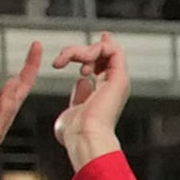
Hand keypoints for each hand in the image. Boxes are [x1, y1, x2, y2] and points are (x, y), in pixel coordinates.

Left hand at [51, 33, 134, 170]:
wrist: (84, 138)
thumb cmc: (75, 134)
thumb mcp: (72, 111)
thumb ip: (77, 98)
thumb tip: (83, 82)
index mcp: (105, 95)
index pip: (105, 66)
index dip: (94, 52)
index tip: (90, 41)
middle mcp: (114, 86)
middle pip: (101, 55)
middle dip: (77, 51)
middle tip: (59, 62)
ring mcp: (119, 81)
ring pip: (106, 49)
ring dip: (81, 50)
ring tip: (65, 61)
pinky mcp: (120, 77)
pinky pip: (113, 49)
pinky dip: (93, 50)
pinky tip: (80, 63)